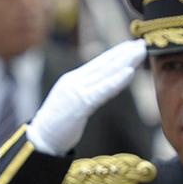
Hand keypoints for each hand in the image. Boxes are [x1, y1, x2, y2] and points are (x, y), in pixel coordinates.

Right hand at [24, 39, 145, 154]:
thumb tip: (100, 87)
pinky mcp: (80, 104)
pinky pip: (102, 90)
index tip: (131, 45)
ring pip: (106, 73)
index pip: (98, 63)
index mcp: (72, 80)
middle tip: (142, 43)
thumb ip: (85, 92)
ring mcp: (77, 91)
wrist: (40, 139)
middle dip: (124, 53)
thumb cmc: (57, 125)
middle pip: (104, 64)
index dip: (115, 53)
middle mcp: (75, 81)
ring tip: (140, 52)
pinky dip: (117, 81)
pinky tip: (130, 72)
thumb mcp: (71, 102)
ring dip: (126, 61)